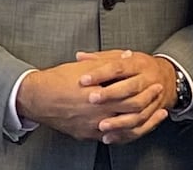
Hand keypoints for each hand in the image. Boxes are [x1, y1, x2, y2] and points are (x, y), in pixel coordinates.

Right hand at [16, 53, 159, 141]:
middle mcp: (96, 115)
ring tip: (152, 114)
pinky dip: (125, 132)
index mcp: (98, 97)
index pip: (130, 97)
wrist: (35, 97)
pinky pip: (111, 137)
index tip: (155, 84)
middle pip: (130, 114)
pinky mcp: (86, 134)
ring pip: (124, 129)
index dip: (146, 91)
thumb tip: (127, 56)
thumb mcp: (86, 67)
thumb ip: (109, 62)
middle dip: (148, 104)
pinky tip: (133, 125)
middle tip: (157, 96)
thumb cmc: (58, 81)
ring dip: (142, 122)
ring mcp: (91, 128)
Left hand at [75, 49, 176, 143]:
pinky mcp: (153, 112)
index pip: (119, 66)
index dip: (101, 73)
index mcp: (138, 64)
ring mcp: (153, 97)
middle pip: (131, 87)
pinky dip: (125, 133)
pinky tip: (110, 136)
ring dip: (119, 120)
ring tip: (101, 125)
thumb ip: (102, 59)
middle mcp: (148, 79)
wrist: (167, 77)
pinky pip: (141, 126)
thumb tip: (80, 57)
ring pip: (138, 110)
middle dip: (110, 94)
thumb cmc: (140, 67)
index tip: (84, 79)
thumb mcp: (123, 58)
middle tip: (91, 98)